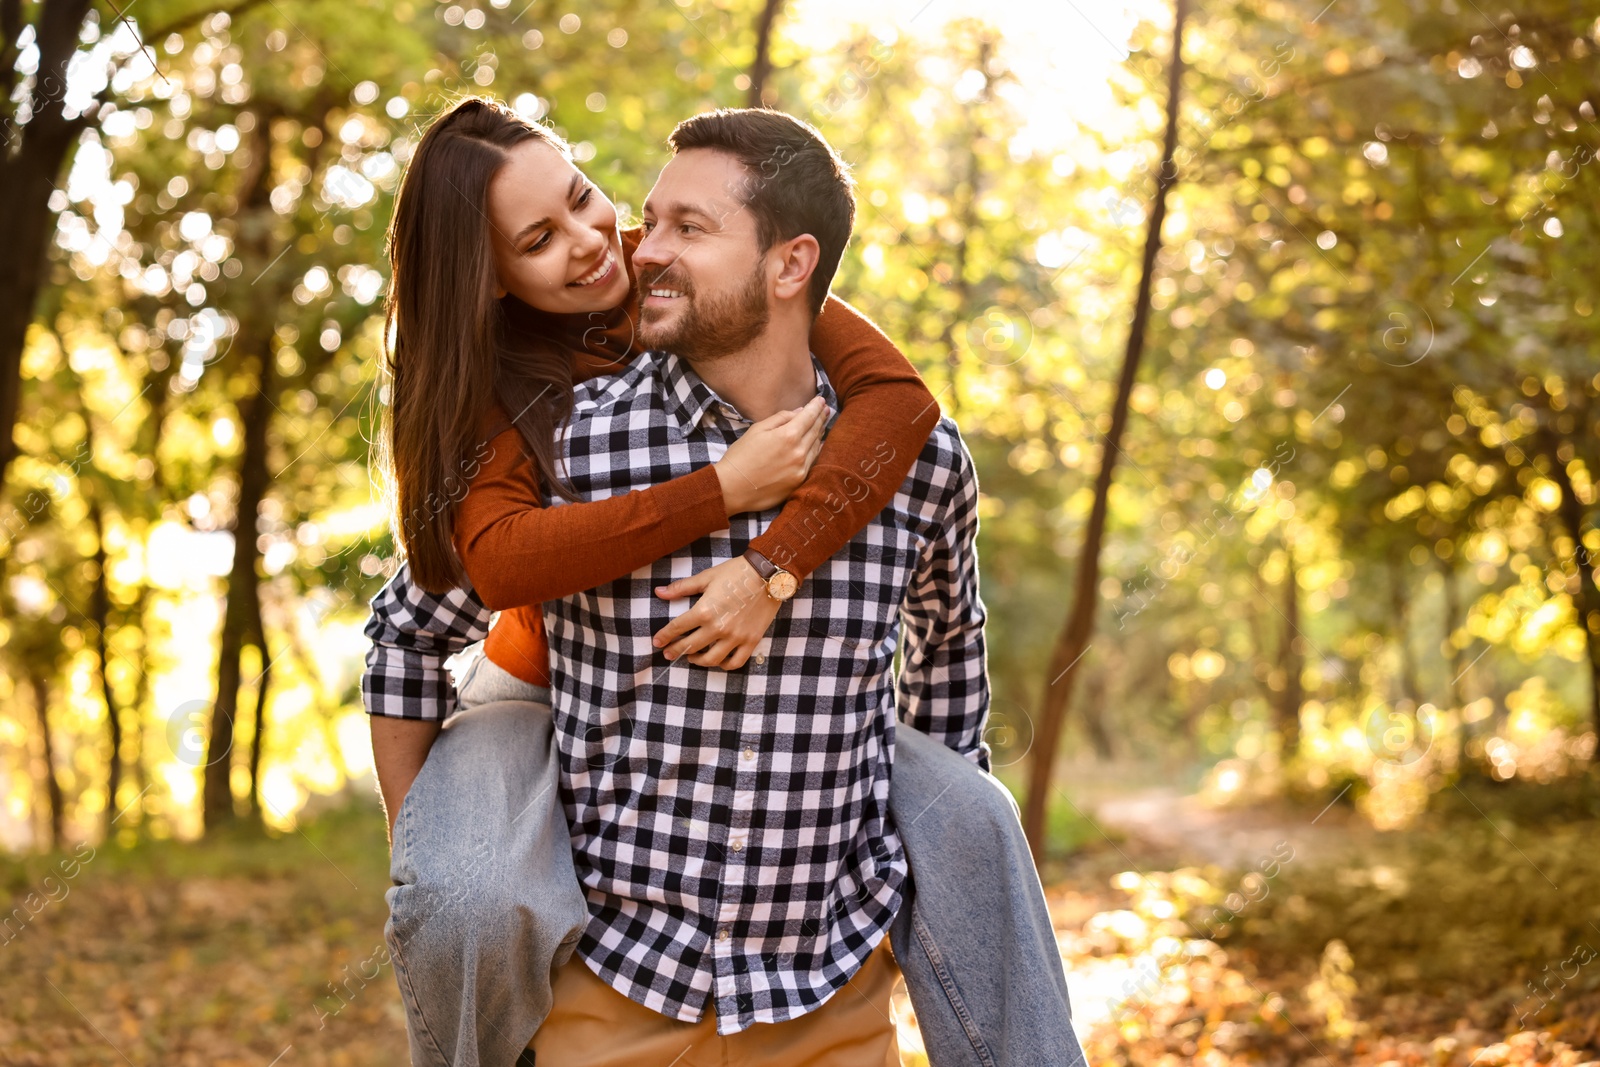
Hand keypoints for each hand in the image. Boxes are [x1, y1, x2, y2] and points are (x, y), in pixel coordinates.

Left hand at [652, 556, 781, 669]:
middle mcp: (718, 628)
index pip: (677, 628)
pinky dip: (724, 665)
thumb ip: (681, 588)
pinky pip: (735, 662)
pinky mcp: (751, 641)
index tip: (657, 642)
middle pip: (690, 646)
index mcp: (704, 611)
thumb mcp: (706, 578)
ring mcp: (736, 637)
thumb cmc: (736, 573)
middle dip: (676, 651)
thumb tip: (659, 592)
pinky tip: (718, 660)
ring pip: (712, 659)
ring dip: (698, 661)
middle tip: (668, 653)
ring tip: (692, 657)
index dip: (664, 636)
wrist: (768, 574)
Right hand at [713, 395, 826, 515]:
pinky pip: (813, 461)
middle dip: (821, 417)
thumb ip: (780, 418)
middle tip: (826, 409)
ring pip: (817, 446)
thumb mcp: (757, 430)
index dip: (816, 406)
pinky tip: (818, 444)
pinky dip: (817, 450)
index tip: (821, 400)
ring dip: (820, 433)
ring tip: (822, 423)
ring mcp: (801, 468)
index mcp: (788, 435)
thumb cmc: (740, 457)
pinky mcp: (799, 481)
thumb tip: (799, 412)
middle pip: (816, 430)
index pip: (809, 416)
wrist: (732, 489)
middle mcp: (799, 451)